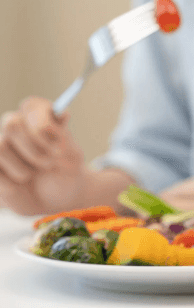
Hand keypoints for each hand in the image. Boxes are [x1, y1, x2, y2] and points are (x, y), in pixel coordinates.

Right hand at [0, 97, 86, 214]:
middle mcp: (16, 126)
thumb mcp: (72, 157)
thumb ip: (64, 137)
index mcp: (39, 117)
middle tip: (50, 163)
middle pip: (12, 123)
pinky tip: (19, 184)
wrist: (53, 201)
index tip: (58, 143)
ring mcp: (0, 143)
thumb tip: (62, 113)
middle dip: (34, 147)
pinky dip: (10, 181)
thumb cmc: (65, 174)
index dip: (43, 123)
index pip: (31, 107)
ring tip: (35, 174)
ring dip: (24, 167)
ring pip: (1, 145)